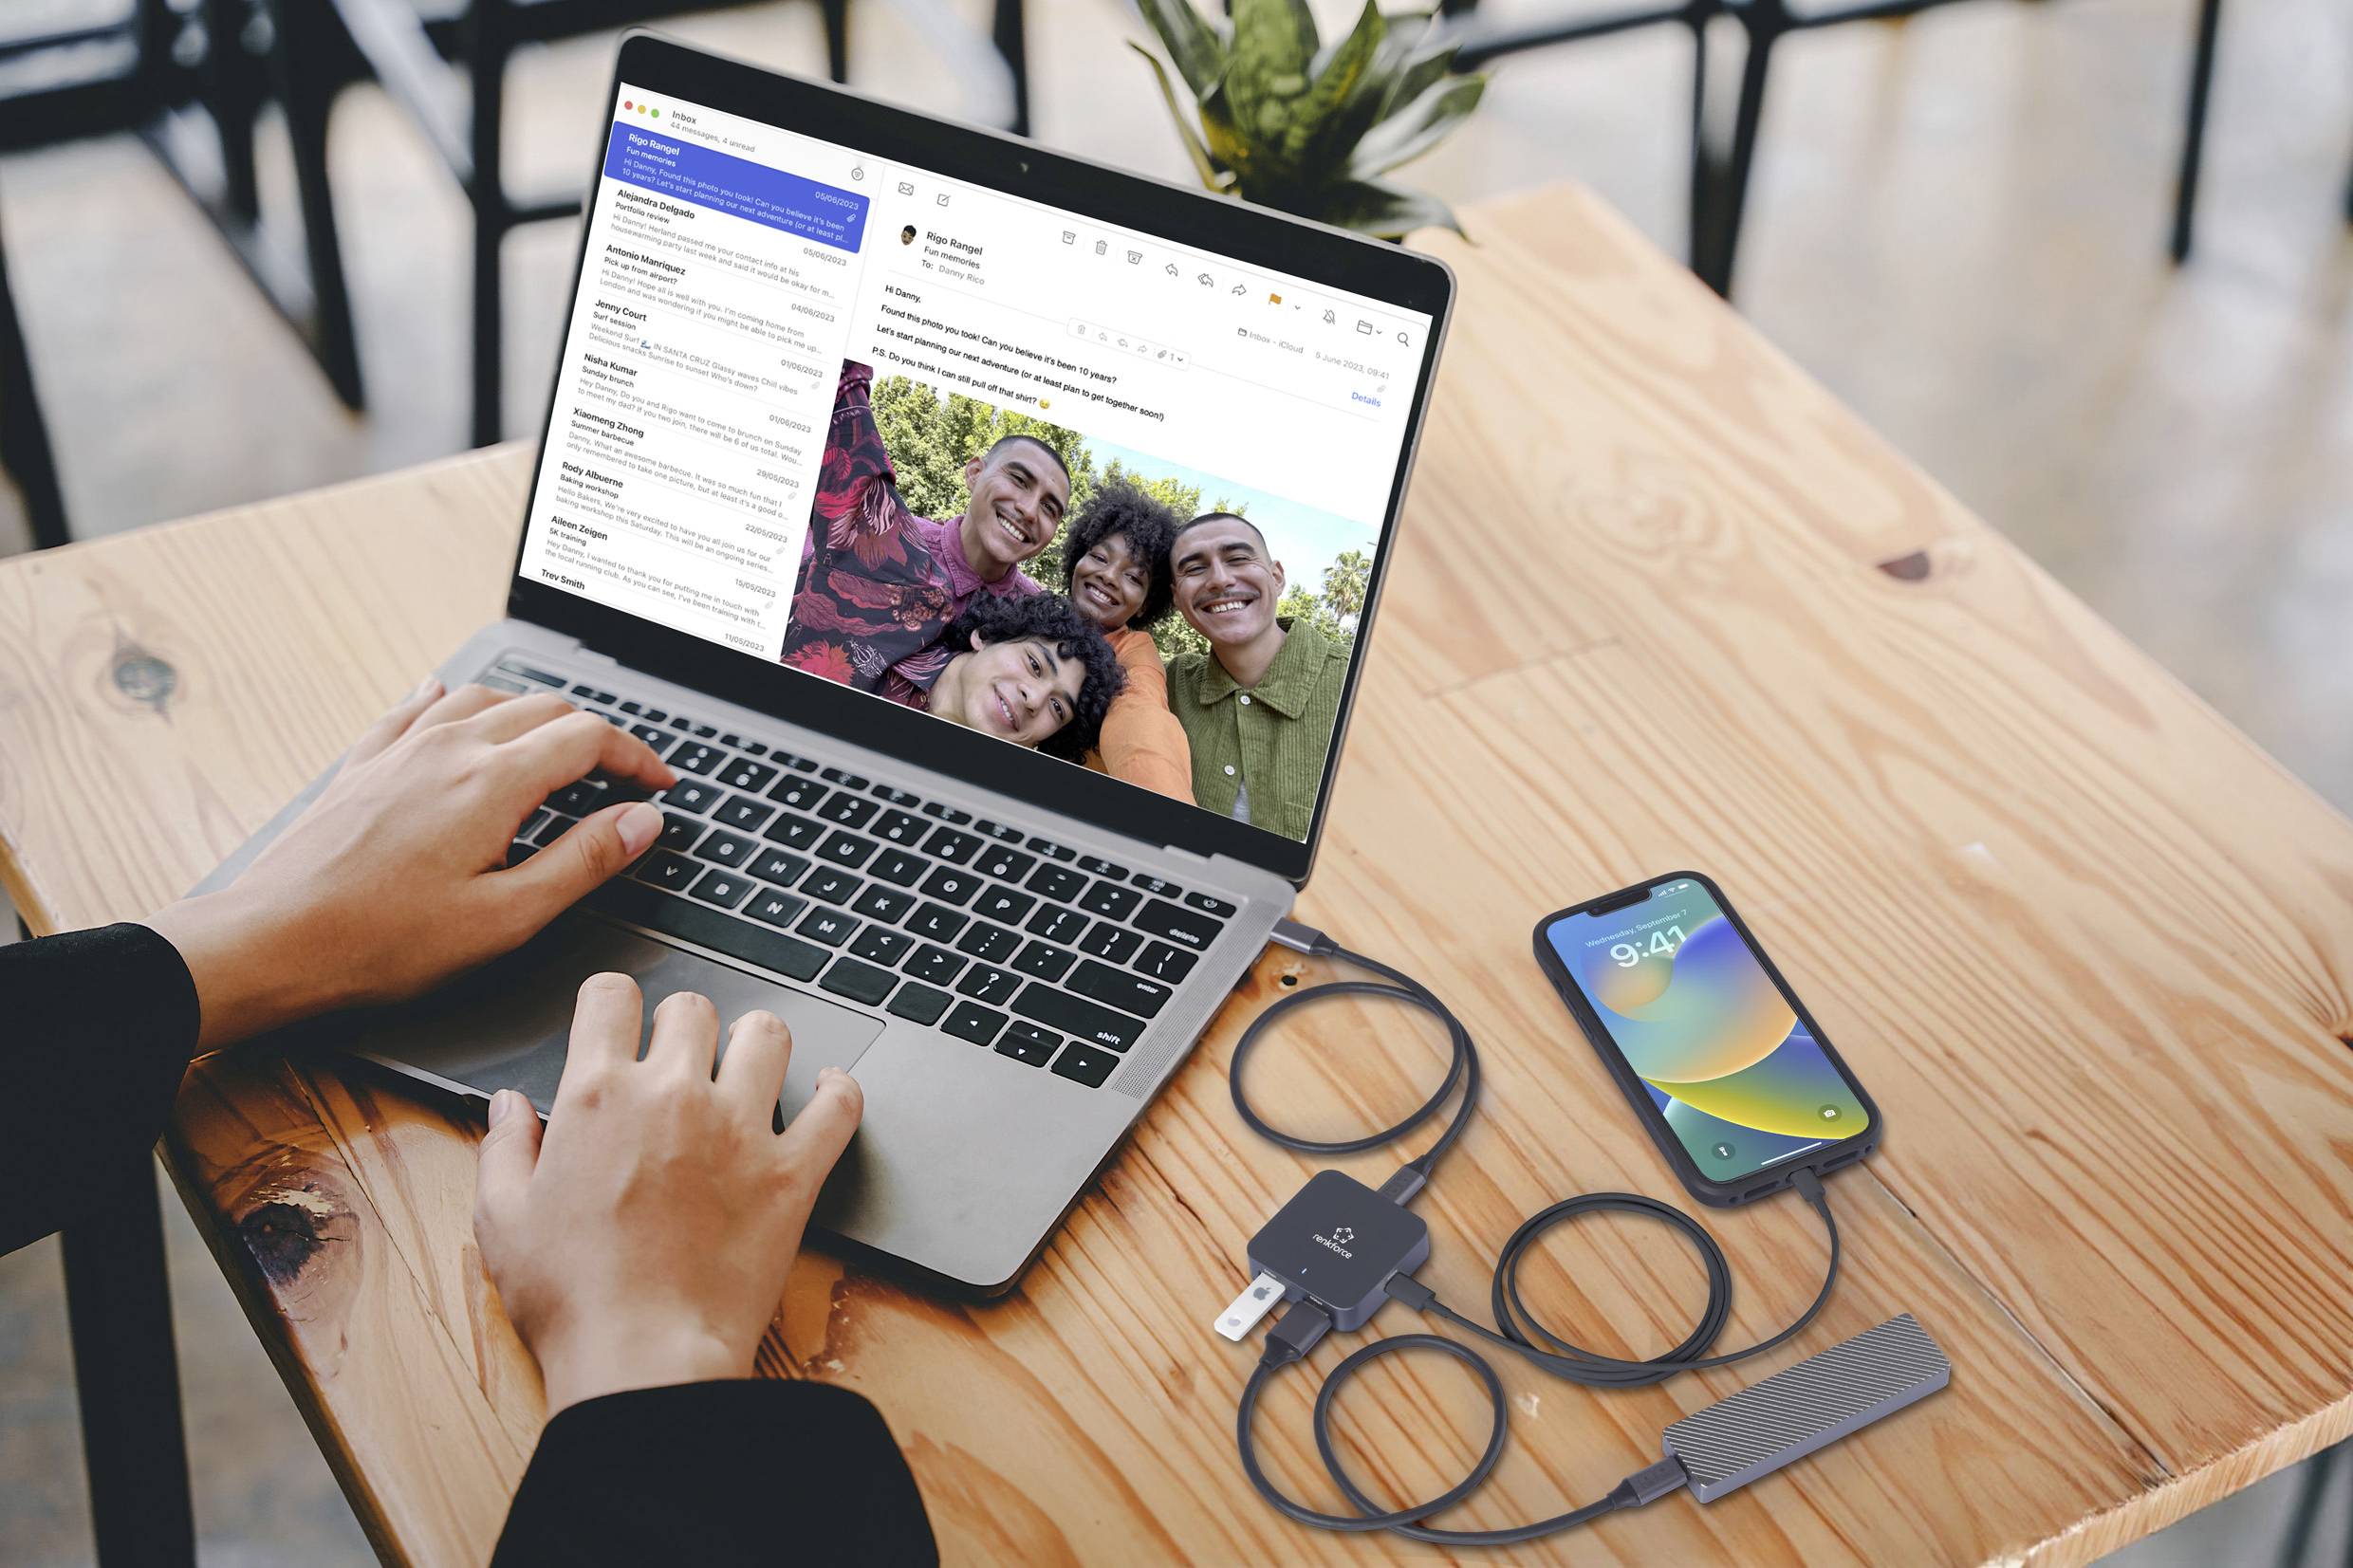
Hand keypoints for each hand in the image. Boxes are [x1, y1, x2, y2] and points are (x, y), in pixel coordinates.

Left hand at [147, 678, 676, 1048]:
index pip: (588, 739)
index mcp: (493, 782)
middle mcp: (449, 748)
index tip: (658, 784)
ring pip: (485, 700)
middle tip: (621, 776)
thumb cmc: (384, 941)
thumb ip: (583, 862)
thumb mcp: (507, 917)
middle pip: (544, 710)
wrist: (272, 939)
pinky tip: (449, 700)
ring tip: (556, 746)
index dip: (636, 757)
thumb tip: (640, 822)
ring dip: (533, 716)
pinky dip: (453, 702)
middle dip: (595, 737)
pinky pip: (417, 710)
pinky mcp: (363, 766)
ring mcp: (401, 750)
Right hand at [471, 975, 863, 1413]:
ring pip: (767, 1036)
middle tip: (678, 1060)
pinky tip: (825, 1093)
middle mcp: (673, 1096)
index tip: (617, 1022)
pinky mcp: (792, 1173)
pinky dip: (837, 1093)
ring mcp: (739, 1130)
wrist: (643, 1359)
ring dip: (756, 1044)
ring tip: (747, 1067)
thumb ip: (504, 1148)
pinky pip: (838, 1106)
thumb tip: (509, 1105)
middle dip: (682, 1026)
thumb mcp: (503, 1220)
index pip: (611, 996)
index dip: (612, 1003)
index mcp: (598, 1096)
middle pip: (692, 1009)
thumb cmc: (571, 1299)